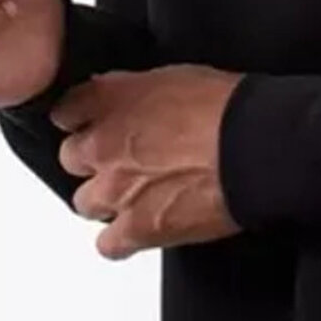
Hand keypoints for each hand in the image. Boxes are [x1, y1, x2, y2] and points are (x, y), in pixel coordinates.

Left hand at [51, 64, 247, 258]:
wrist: (254, 146)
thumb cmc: (227, 107)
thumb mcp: (174, 75)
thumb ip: (135, 90)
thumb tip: (126, 97)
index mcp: (109, 100)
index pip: (66, 112)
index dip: (82, 119)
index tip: (93, 123)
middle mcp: (102, 145)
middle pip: (72, 159)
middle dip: (94, 160)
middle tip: (124, 160)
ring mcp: (116, 190)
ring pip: (86, 202)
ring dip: (107, 199)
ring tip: (136, 196)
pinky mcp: (137, 228)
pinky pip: (109, 245)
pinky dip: (121, 241)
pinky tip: (138, 230)